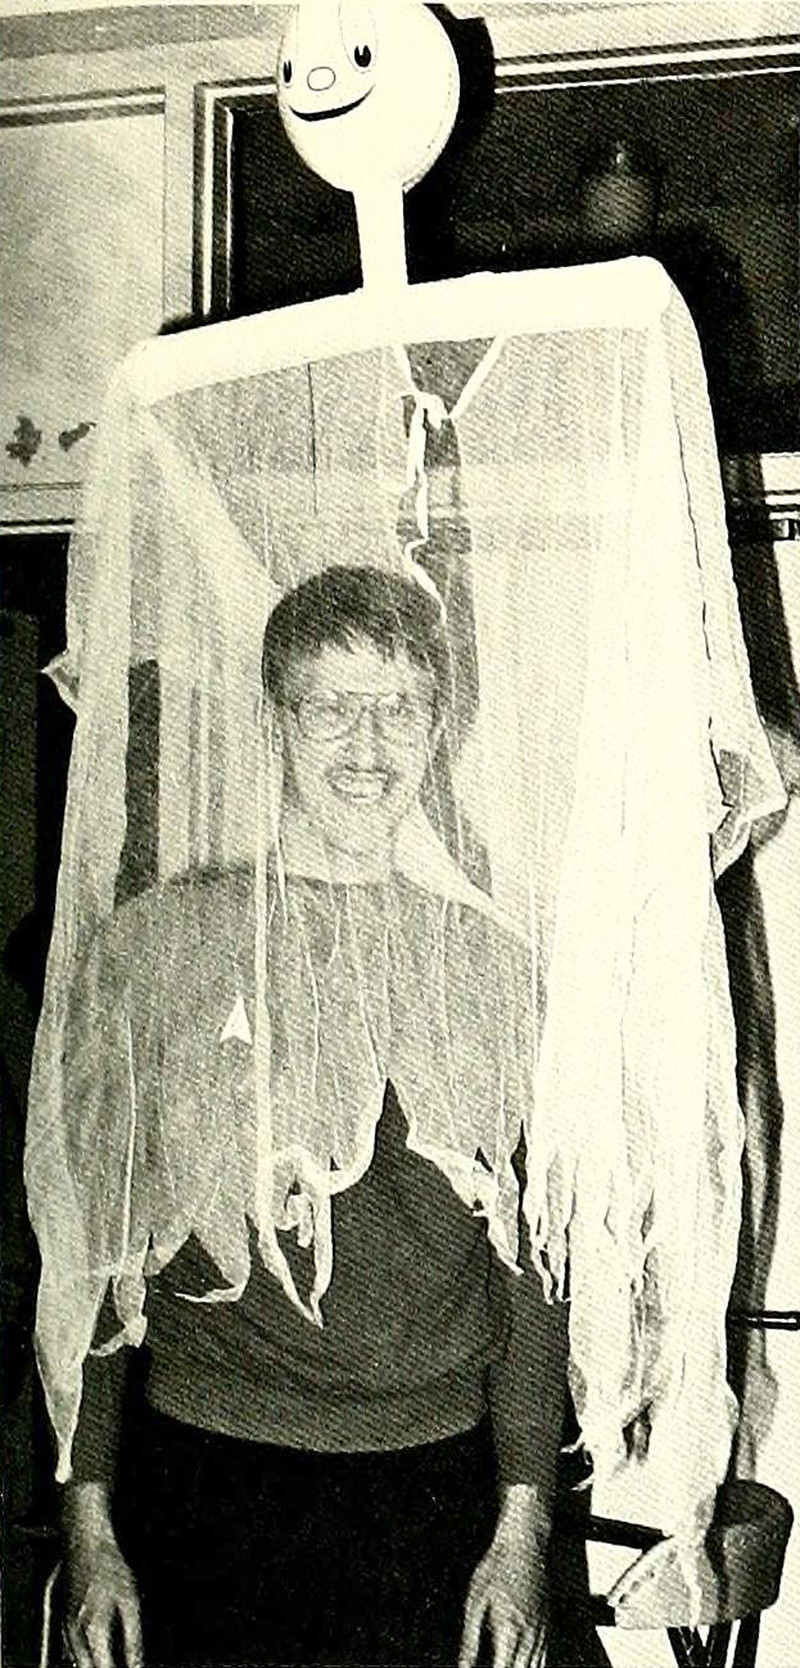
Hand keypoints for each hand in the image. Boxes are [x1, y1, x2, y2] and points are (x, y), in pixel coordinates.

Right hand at [62, 1487, 142, 1667]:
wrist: (85, 1540)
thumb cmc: (108, 1565)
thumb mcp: (130, 1600)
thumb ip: (133, 1637)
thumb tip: (137, 1663)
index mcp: (93, 1629)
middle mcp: (75, 1632)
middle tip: (125, 1664)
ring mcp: (66, 1626)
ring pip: (77, 1662)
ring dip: (94, 1664)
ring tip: (111, 1659)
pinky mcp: (63, 1619)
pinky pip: (70, 1649)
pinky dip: (83, 1657)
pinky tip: (96, 1654)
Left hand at [459, 1501, 549, 1667]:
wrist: (523, 1543)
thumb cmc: (497, 1567)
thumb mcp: (475, 1601)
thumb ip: (470, 1639)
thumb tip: (464, 1665)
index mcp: (509, 1631)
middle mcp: (529, 1635)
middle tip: (495, 1665)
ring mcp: (542, 1630)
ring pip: (537, 1667)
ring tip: (506, 1663)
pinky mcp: (548, 1624)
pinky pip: (545, 1656)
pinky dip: (536, 1665)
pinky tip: (524, 1664)